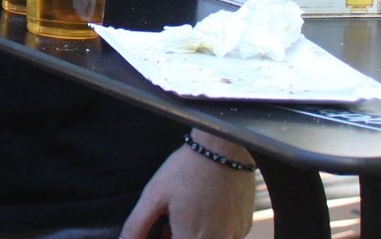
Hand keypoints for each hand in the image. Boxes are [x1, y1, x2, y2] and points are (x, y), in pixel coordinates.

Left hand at [120, 134, 255, 238]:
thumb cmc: (187, 170)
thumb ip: (137, 225)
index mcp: (193, 238)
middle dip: (176, 234)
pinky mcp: (244, 226)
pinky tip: (203, 207)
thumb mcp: (154, 195)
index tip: (162, 227)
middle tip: (171, 218)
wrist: (223, 150)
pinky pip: (224, 235)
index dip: (164, 237)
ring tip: (187, 210)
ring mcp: (234, 235)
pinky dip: (211, 228)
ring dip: (192, 233)